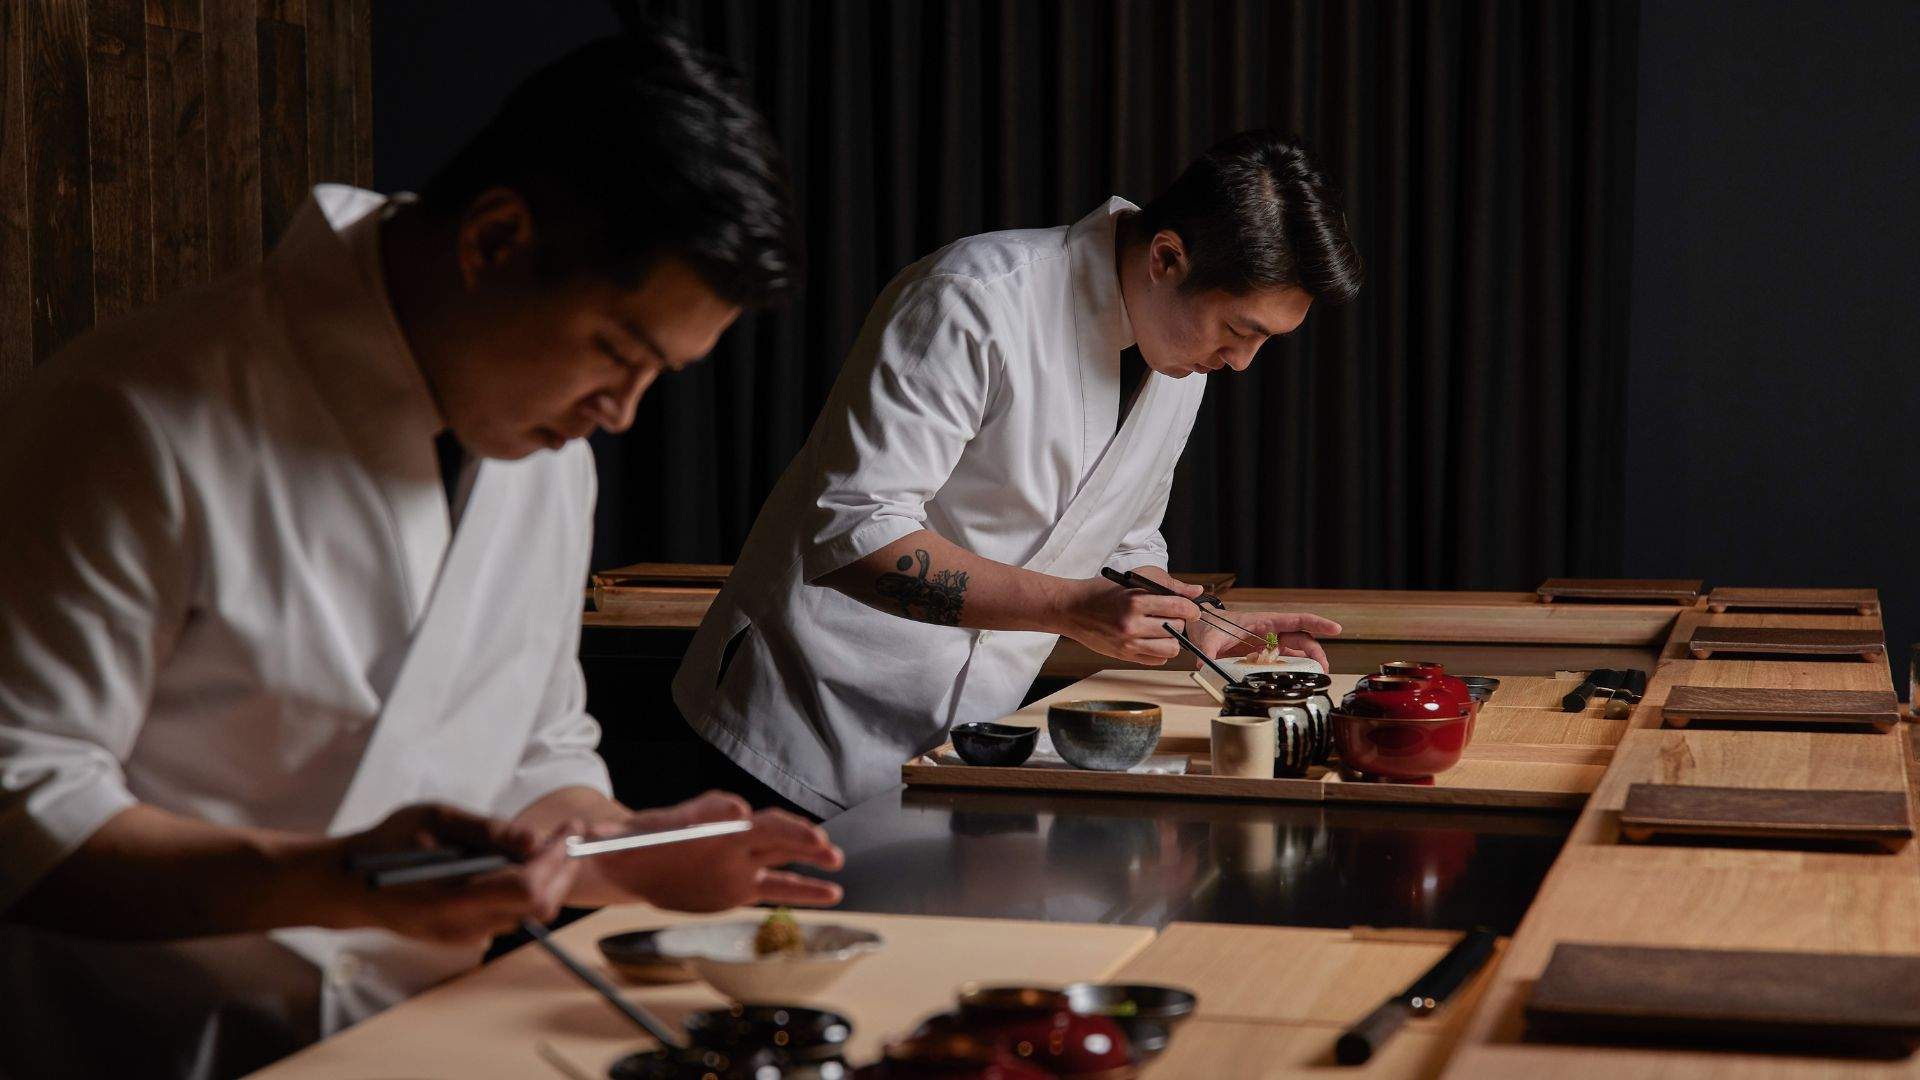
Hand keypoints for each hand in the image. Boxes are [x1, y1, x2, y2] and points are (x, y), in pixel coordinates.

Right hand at [335, 803, 578, 945]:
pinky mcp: (464, 935)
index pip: (528, 888)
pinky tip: (516, 862)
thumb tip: (534, 840)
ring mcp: (465, 935)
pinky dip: (526, 888)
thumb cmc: (386, 844)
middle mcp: (464, 925)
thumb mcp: (433, 817)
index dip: (558, 859)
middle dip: (562, 868)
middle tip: (566, 834)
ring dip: (547, 878)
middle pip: (539, 906)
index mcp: (453, 896)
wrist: (347, 886)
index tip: (571, 829)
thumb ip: (486, 830)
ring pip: (529, 912)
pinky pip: (510, 914)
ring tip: (543, 844)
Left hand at [577, 791, 844, 911]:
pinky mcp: (741, 887)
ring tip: (834, 858)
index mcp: (692, 820)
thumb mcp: (602, 841)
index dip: (723, 811)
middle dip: (787, 831)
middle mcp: (722, 835)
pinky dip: (805, 890)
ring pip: (779, 853)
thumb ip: (593, 839)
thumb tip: (578, 834)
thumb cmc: (620, 846)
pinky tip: (833, 892)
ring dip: (807, 855)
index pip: (711, 810)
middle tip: (812, 837)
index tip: (735, 812)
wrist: (630, 863)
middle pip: (761, 827)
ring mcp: (737, 860)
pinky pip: (778, 888)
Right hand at [1052, 576, 1202, 663]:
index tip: (1191, 609)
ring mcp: (1128, 643)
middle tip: (1170, 615)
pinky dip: (1160, 651)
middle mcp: (1132, 625)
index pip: (1178, 608)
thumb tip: (1197, 592)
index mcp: (1135, 601)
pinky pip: (1157, 660)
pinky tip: (1152, 639)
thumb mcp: (1136, 578)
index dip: (1191, 609)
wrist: (1073, 608)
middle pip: (1176, 628)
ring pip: (1171, 648)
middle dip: (1179, 621)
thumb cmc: (1104, 591)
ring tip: (1163, 629)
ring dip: (1172, 638)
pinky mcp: (1124, 656)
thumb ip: (1169, 585)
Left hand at [1194, 609, 1343, 669]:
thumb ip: (1207, 653)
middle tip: (1324, 669)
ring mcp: (1269, 643)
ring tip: (1316, 677)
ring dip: (1309, 662)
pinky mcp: (1264, 653)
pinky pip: (1284, 660)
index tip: (1336, 628)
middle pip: (1301, 639)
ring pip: (1296, 651)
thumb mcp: (1207, 639)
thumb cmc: (1208, 627)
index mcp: (1263, 622)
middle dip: (1316, 652)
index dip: (1317, 623)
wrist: (1201, 627)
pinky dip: (1294, 669)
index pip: (1296, 620)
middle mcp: (1270, 632)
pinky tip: (1300, 679)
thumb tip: (1202, 667)